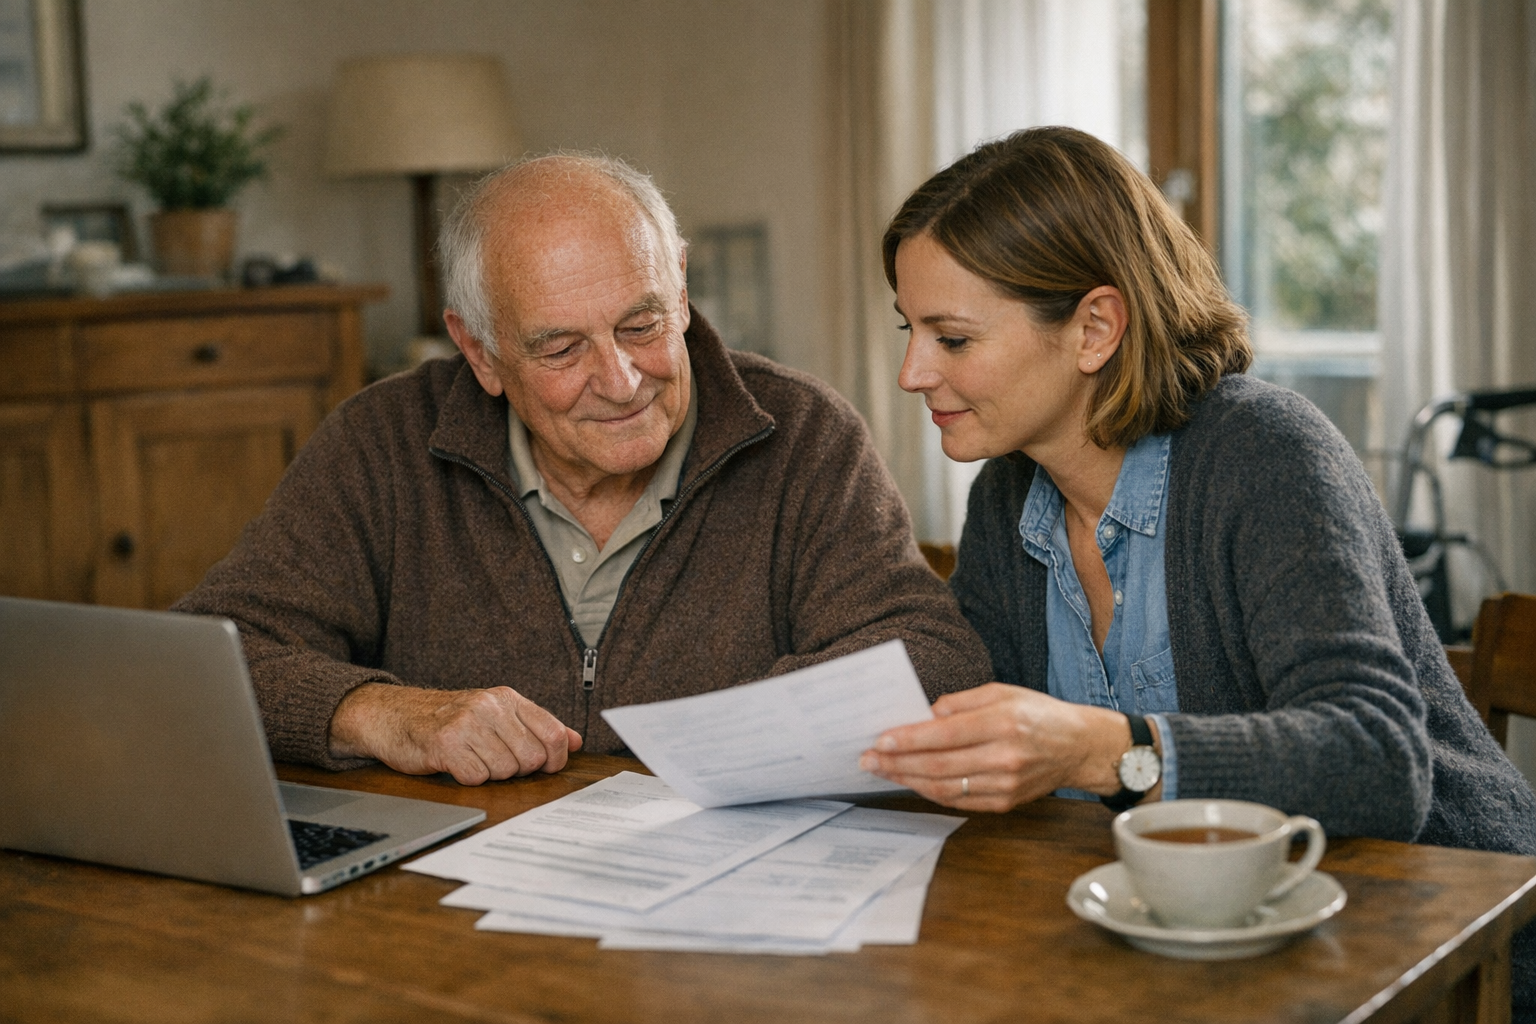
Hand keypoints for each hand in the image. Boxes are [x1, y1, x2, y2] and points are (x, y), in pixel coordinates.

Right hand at [327, 683, 582, 784]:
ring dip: (491, 774)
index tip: (545, 766)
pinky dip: (469, 778)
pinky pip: (476, 777)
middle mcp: (489, 706)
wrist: (393, 715)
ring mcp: (467, 724)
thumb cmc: (448, 719)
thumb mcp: (495, 714)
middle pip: (531, 758)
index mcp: (507, 698)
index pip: (553, 732)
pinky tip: (457, 765)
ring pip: (505, 771)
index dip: (555, 758)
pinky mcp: (445, 744)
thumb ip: (536, 726)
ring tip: (473, 759)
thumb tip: (576, 741)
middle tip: (496, 762)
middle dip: (518, 770)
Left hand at [858, 683, 1130, 811]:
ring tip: (882, 771)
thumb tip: (925, 716)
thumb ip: (960, 702)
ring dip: (907, 780)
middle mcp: (1004, 756)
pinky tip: (912, 782)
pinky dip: (931, 792)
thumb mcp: (1002, 691)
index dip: (908, 739)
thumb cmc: (1038, 714)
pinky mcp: (1006, 802)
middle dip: (896, 763)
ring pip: (945, 788)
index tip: (879, 739)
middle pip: (938, 765)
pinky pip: (959, 801)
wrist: (1080, 747)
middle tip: (867, 759)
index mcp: (1002, 722)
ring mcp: (1006, 784)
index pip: (944, 735)